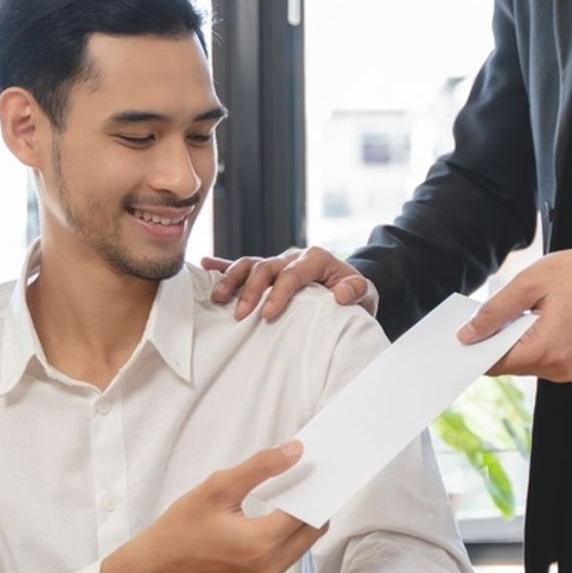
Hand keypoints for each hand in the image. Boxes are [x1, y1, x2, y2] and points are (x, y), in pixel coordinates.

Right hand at [100, 442, 327, 572]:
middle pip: (313, 529)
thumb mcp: (217, 489)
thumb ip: (260, 468)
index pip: (308, 510)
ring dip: (302, 517)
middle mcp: (270, 566)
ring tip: (292, 488)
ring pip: (303, 543)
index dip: (316, 485)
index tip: (320, 464)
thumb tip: (295, 451)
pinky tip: (276, 510)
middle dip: (315, 501)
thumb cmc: (178, 532)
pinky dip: (288, 532)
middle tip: (310, 473)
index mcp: (262, 543)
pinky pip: (287, 553)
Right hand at [203, 247, 377, 320]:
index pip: (292, 274)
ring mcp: (278, 263)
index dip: (279, 294)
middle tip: (240, 315)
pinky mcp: (268, 271)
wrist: (350, 288)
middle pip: (265, 268)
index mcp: (316, 259)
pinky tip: (205, 265)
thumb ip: (357, 291)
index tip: (268, 314)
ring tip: (217, 298)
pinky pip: (243, 265)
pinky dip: (224, 265)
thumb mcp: (366, 294)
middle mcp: (293, 257)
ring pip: (250, 264)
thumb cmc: (355, 294)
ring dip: (231, 279)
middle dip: (251, 291)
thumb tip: (341, 295)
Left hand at [457, 248, 571, 380]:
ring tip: (521, 313)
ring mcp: (568, 370)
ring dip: (513, 342)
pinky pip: (539, 359)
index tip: (462, 336)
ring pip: (523, 363)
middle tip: (490, 316)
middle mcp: (559, 369)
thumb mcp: (529, 283)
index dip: (475, 349)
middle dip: (494, 343)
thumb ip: (495, 312)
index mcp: (547, 351)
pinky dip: (529, 344)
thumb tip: (469, 334)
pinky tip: (533, 322)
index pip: (495, 363)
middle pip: (508, 365)